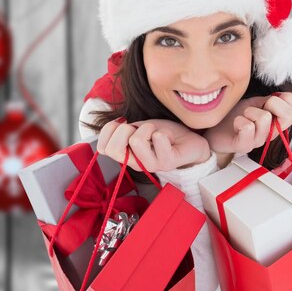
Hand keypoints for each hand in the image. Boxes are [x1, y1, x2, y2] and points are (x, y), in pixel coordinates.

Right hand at [96, 118, 210, 171]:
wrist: (188, 139)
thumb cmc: (161, 134)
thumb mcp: (137, 128)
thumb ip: (122, 130)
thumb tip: (114, 124)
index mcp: (126, 156)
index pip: (103, 148)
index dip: (110, 130)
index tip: (125, 124)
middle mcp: (136, 164)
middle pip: (113, 149)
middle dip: (124, 129)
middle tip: (140, 129)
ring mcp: (152, 165)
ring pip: (135, 142)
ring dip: (147, 128)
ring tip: (156, 132)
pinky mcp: (168, 162)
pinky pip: (159, 140)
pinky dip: (163, 131)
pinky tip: (168, 136)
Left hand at [203, 92, 291, 154]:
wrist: (215, 130)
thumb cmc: (236, 116)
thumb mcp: (256, 103)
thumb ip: (273, 100)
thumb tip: (291, 95)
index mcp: (277, 123)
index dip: (288, 100)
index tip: (271, 100)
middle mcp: (271, 134)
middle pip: (289, 116)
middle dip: (272, 103)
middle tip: (259, 107)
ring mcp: (258, 141)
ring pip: (264, 118)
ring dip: (250, 111)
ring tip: (243, 116)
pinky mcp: (244, 146)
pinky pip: (247, 127)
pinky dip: (239, 120)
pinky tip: (236, 123)